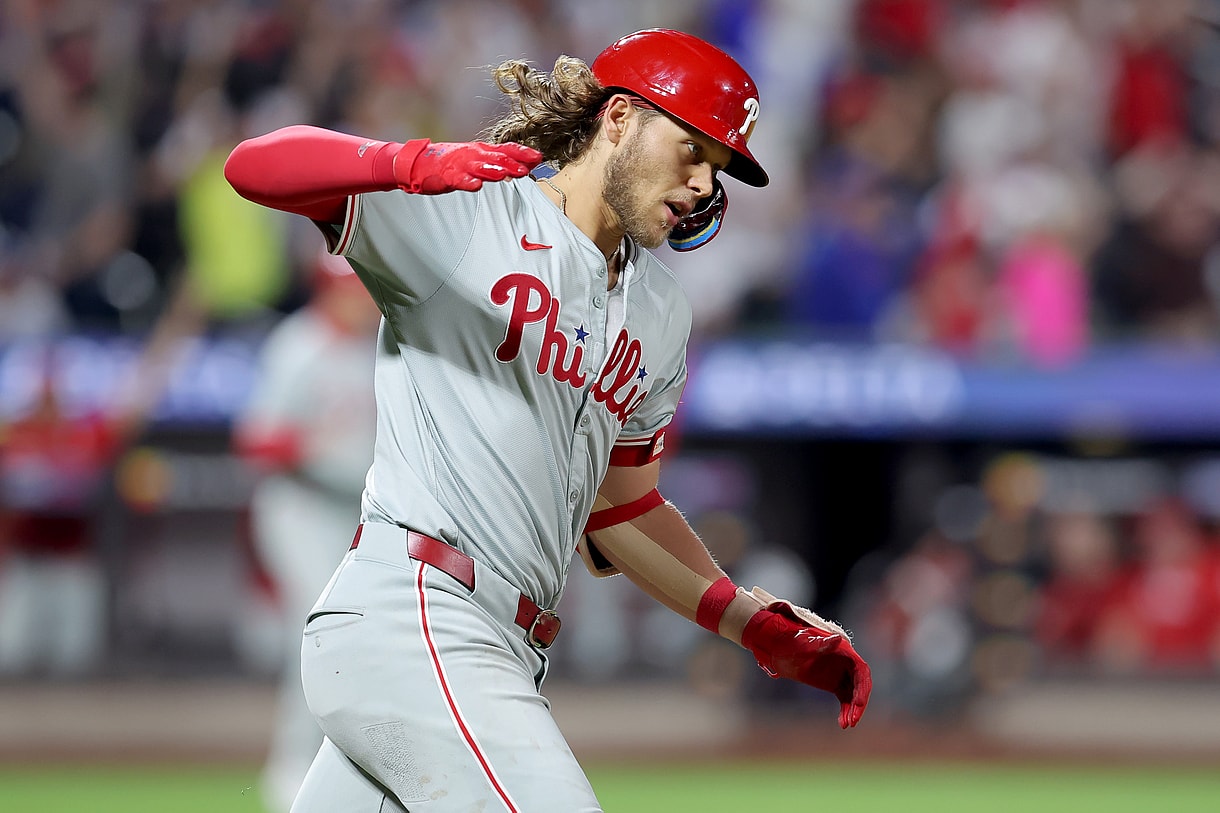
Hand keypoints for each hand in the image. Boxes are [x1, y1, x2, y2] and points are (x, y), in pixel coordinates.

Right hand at [395, 140, 541, 193]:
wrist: (421, 163)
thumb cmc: (453, 163)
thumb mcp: (480, 161)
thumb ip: (502, 163)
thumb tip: (527, 166)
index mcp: (483, 151)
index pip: (506, 149)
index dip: (522, 153)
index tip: (539, 157)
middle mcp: (474, 154)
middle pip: (496, 158)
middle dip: (512, 162)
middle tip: (526, 168)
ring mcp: (461, 164)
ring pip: (479, 166)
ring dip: (493, 169)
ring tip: (505, 174)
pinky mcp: (448, 175)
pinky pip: (459, 179)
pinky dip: (468, 182)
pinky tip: (476, 186)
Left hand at [741, 601, 871, 728]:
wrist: (782, 650)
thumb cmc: (793, 643)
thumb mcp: (805, 645)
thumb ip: (821, 644)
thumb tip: (838, 639)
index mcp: (845, 651)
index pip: (862, 670)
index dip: (862, 687)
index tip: (858, 703)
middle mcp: (848, 664)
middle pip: (861, 685)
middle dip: (859, 702)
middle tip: (853, 720)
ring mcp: (842, 675)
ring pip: (854, 695)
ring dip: (853, 710)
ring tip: (847, 725)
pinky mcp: (836, 685)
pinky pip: (845, 700)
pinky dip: (845, 712)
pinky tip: (842, 724)